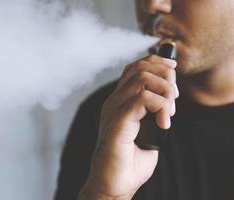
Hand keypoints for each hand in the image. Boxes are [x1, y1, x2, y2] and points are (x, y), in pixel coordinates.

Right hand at [79, 55, 178, 199]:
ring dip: (165, 92)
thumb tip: (169, 98)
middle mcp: (114, 101)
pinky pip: (142, 99)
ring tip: (170, 112)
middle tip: (174, 100)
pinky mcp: (117, 122)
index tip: (173, 71)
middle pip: (140, 68)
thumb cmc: (130, 160)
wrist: (114, 183)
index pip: (135, 68)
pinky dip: (160, 106)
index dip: (156, 63)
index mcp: (119, 102)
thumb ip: (154, 112)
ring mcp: (113, 110)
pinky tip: (163, 123)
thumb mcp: (148, 130)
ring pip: (142, 79)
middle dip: (165, 77)